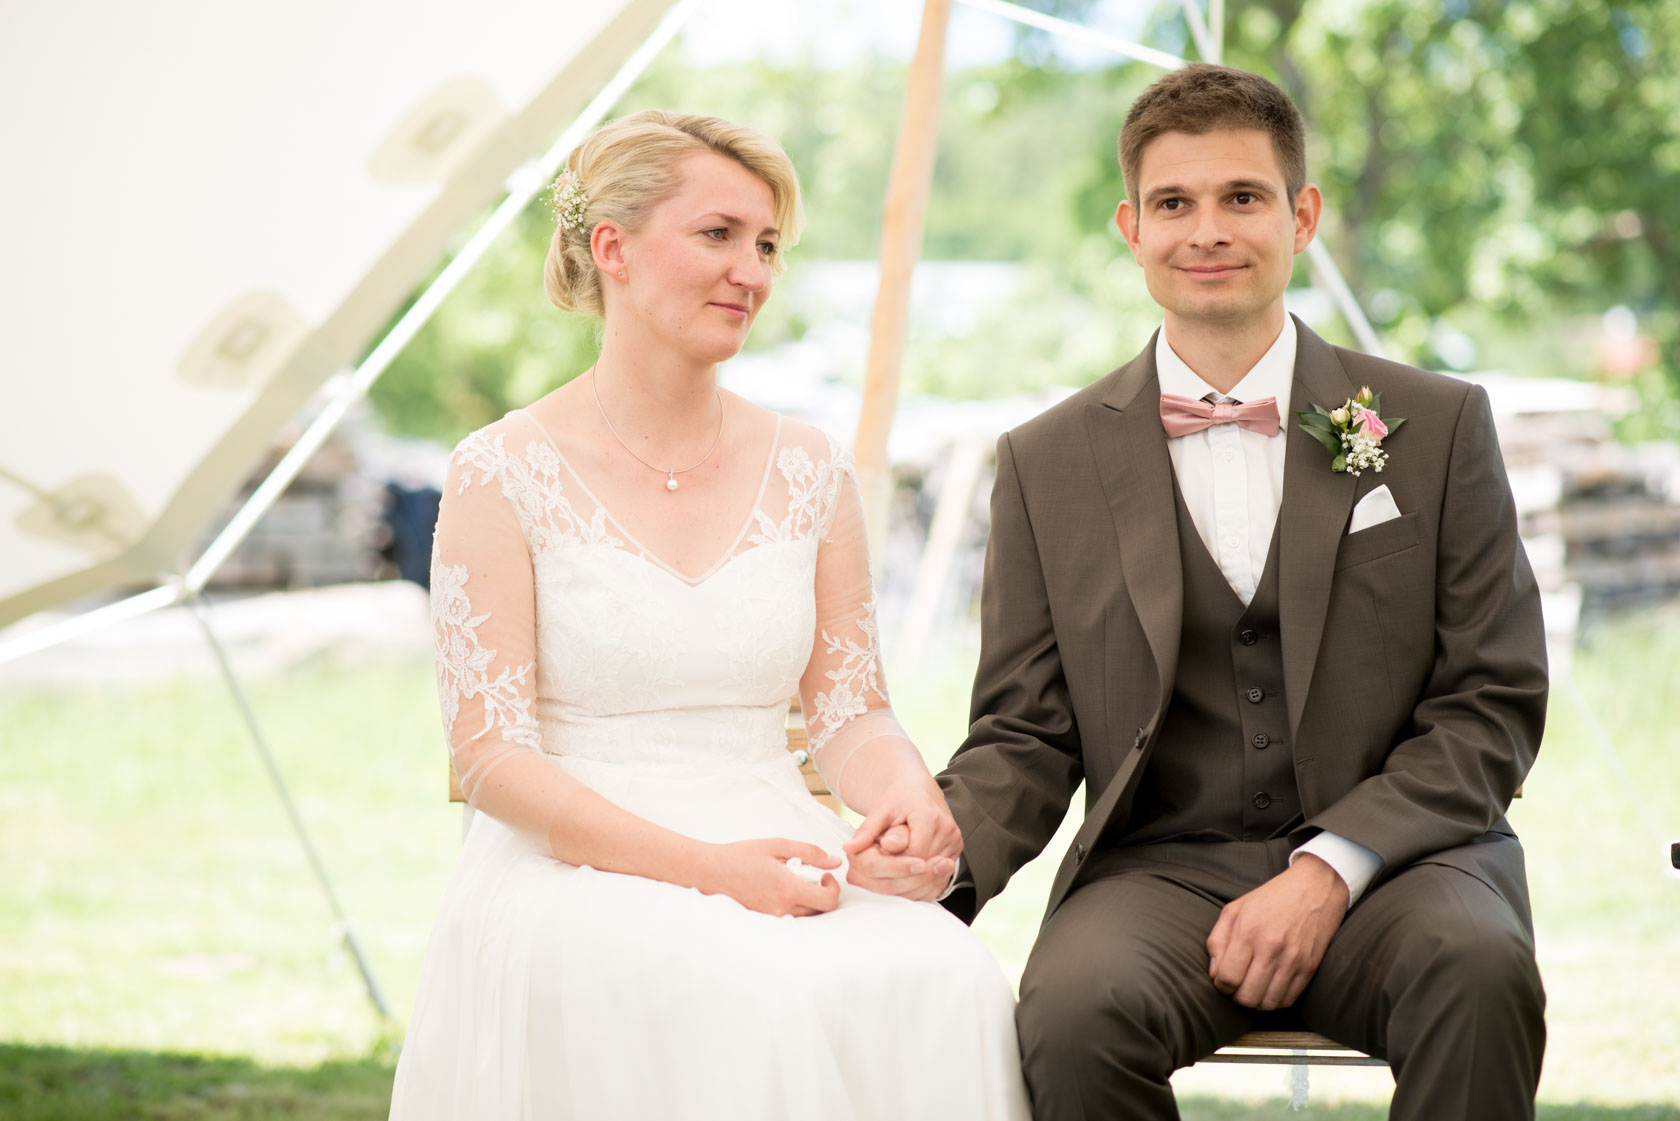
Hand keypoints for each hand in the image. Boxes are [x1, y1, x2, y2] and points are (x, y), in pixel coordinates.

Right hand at [700, 838, 840, 916]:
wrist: (710, 871)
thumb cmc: (742, 855)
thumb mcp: (778, 846)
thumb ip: (811, 853)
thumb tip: (835, 862)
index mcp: (788, 889)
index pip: (828, 901)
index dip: (833, 888)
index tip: (824, 875)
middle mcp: (782, 908)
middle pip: (820, 911)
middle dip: (822, 893)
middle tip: (810, 875)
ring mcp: (773, 918)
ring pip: (805, 915)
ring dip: (808, 899)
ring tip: (792, 879)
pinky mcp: (765, 920)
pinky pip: (789, 916)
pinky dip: (793, 904)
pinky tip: (780, 888)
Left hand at [841, 777, 961, 899]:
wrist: (920, 791)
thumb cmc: (899, 799)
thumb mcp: (880, 811)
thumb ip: (867, 831)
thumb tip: (848, 848)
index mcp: (930, 817)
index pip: (914, 853)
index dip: (895, 863)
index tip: (877, 866)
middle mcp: (948, 831)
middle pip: (923, 868)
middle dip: (899, 877)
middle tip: (876, 880)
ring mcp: (955, 843)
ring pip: (931, 878)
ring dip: (909, 885)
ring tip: (886, 882)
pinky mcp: (956, 853)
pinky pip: (939, 879)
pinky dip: (920, 885)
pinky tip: (902, 883)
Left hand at [1205, 853, 1348, 1009]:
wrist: (1315, 887)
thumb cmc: (1271, 898)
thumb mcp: (1235, 909)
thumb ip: (1217, 940)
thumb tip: (1214, 973)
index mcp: (1248, 932)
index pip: (1227, 978)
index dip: (1221, 986)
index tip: (1224, 981)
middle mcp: (1270, 948)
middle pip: (1247, 997)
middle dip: (1237, 996)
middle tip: (1239, 986)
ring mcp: (1293, 960)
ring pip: (1268, 1004)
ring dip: (1257, 1001)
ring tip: (1255, 987)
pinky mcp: (1310, 967)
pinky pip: (1289, 1000)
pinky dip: (1277, 1000)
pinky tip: (1272, 986)